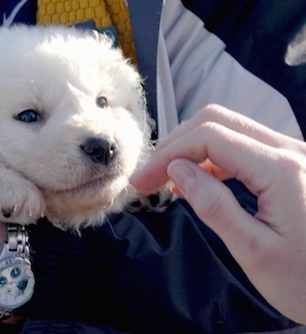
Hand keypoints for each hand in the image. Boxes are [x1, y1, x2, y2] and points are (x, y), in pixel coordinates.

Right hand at [131, 104, 305, 323]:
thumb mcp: (254, 252)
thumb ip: (214, 206)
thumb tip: (177, 170)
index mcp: (281, 170)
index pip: (209, 137)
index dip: (167, 154)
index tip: (142, 181)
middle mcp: (291, 151)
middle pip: (218, 121)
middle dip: (176, 145)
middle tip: (149, 177)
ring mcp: (293, 154)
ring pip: (230, 129)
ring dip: (191, 148)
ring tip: (166, 178)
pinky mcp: (291, 164)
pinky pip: (244, 146)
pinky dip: (212, 157)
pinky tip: (196, 180)